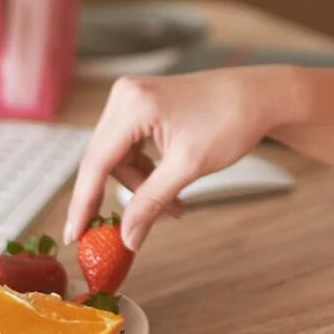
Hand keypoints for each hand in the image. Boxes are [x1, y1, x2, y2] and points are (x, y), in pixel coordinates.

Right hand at [64, 67, 299, 250]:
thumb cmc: (231, 121)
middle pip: (104, 159)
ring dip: (140, 185)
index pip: (96, 163)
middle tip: (130, 231)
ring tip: (174, 206)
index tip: (74, 236)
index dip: (83, 203)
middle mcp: (126, 95)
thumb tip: (126, 238)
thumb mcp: (189, 167)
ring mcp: (133, 96)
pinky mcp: (143, 102)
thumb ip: (152, 202)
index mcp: (133, 105)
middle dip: (124, 195)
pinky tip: (169, 185)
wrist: (260, 95)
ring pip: (119, 156)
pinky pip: (131, 145)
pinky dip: (147, 170)